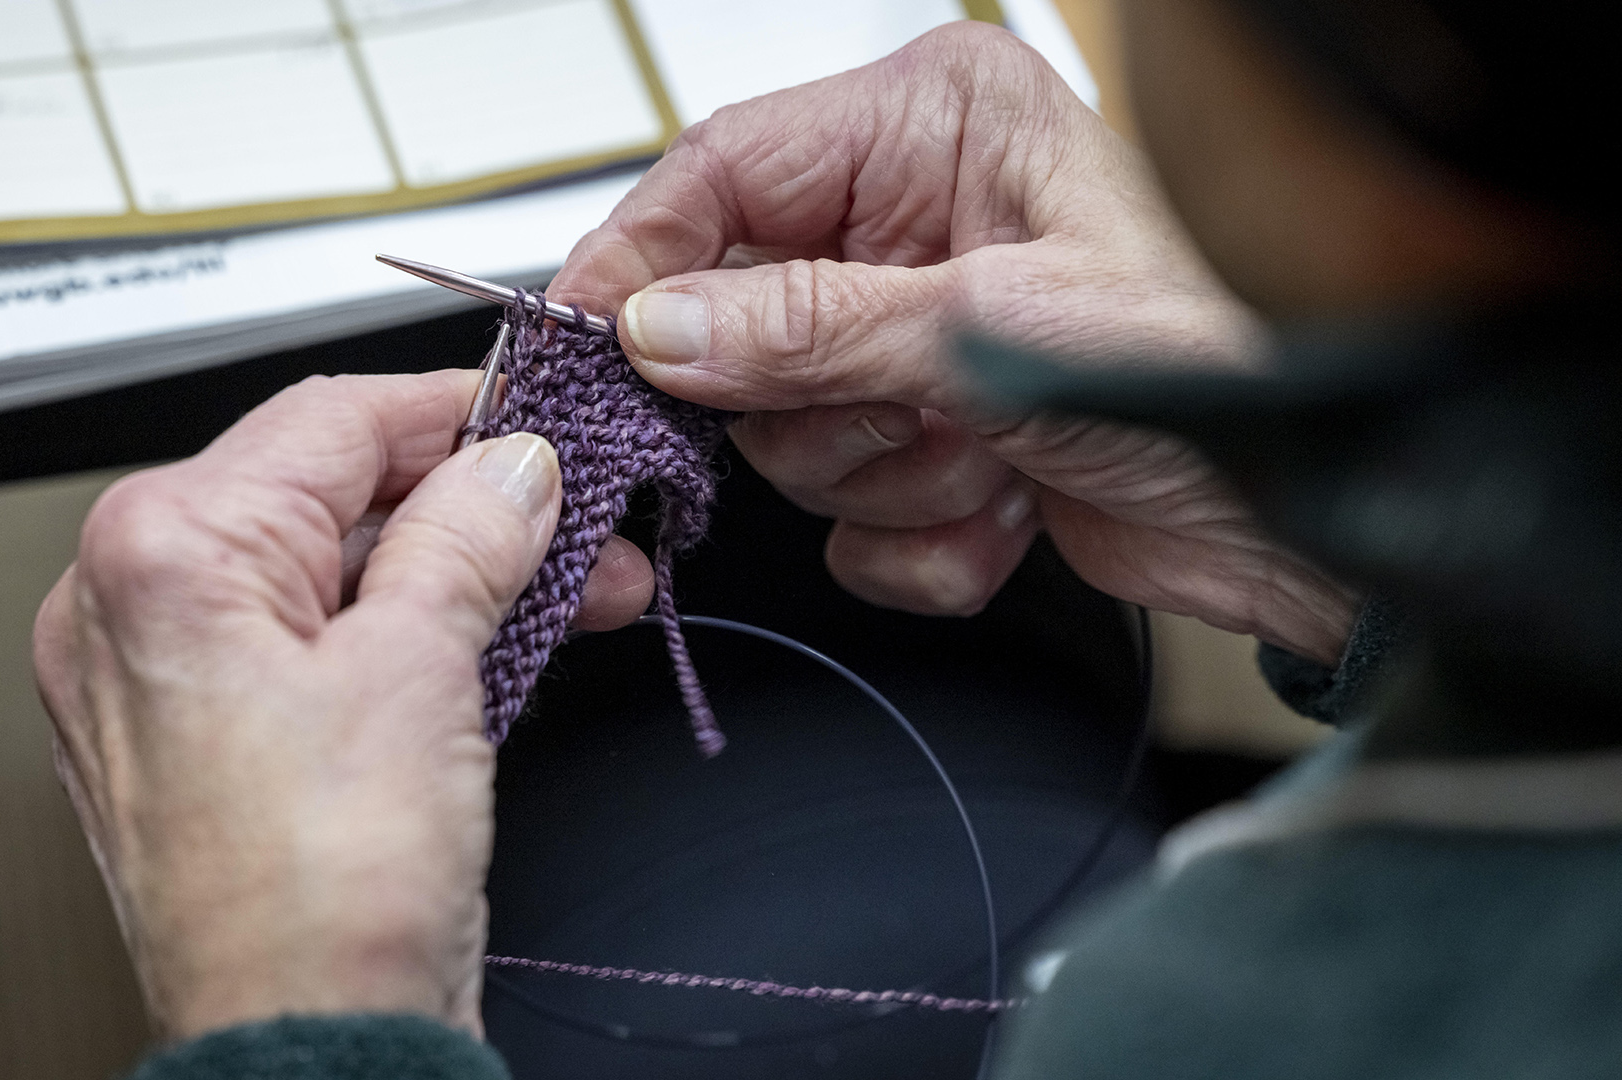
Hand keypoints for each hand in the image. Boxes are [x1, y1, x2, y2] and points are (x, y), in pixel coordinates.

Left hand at [32, 371, 645, 1042]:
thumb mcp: (421, 669)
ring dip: (455, 572)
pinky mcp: (203, 739)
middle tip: (578, 516)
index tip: (539, 416)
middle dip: (474, 505)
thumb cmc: (319, 899)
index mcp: (160, 553)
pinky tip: (501, 633)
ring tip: (570, 586)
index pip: (329, 421)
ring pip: (330, 572)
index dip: (455, 410)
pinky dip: (405, 633)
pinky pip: (312, 644)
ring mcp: (159, 677)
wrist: (306, 1048)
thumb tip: (508, 468)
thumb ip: (465, 534)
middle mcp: (128, 604)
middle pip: (328, 495)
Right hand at [551, 21, 1356, 661]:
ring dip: (896, 477)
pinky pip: (852, 522)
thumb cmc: (1229, 365)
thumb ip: (813, 327)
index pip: (723, 173)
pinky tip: (1017, 506)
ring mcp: (920, 341)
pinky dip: (930, 542)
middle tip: (908, 411)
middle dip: (824, 403)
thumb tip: (661, 326)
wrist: (1330, 519)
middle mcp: (918, 224)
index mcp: (935, 130)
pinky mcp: (937, 442)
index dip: (642, 258)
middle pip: (741, 326)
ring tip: (996, 457)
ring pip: (792, 440)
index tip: (585, 341)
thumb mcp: (1001, 328)